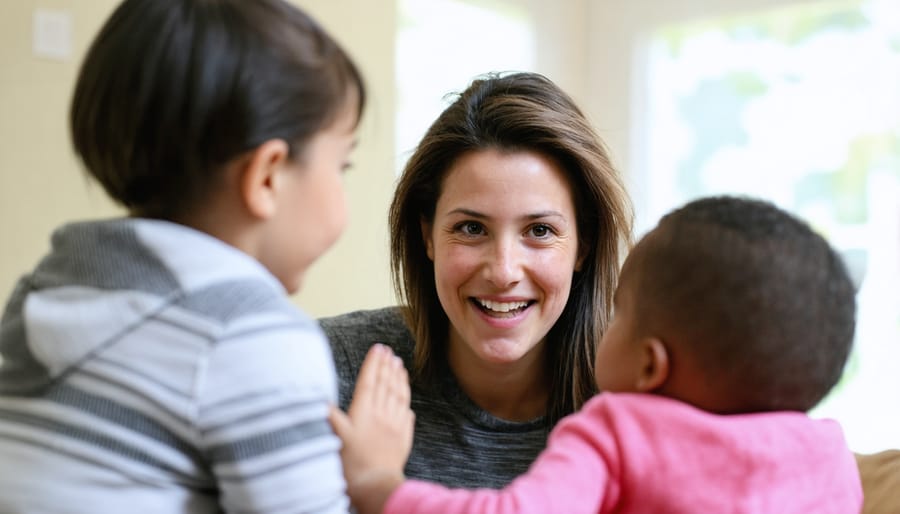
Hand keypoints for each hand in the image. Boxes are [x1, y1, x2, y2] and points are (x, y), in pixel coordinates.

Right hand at [329, 344, 414, 512]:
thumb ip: (331, 416)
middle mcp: (381, 414)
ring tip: (399, 365)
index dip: (373, 363)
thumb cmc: (351, 463)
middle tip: (389, 351)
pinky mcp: (403, 437)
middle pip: (386, 384)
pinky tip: (406, 397)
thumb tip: (320, 400)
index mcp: (363, 412)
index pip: (369, 381)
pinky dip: (406, 401)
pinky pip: (407, 413)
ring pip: (399, 395)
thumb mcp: (335, 437)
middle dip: (387, 366)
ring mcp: (395, 425)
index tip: (378, 349)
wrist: (375, 485)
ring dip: (399, 378)